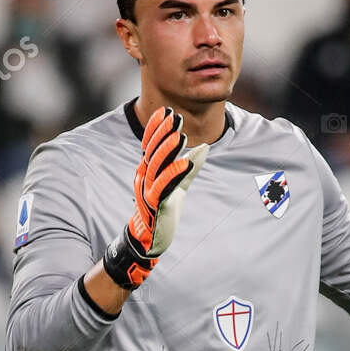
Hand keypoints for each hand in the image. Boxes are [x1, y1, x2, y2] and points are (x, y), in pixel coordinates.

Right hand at [103, 107, 208, 289]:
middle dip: (163, 133)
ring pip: (156, 166)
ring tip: (181, 135)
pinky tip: (185, 163)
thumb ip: (190, 165)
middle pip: (152, 151)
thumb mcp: (178, 184)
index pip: (149, 144)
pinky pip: (162, 187)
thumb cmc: (163, 209)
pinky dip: (174, 174)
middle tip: (175, 117)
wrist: (151, 239)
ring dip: (168, 150)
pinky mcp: (155, 205)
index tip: (166, 112)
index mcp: (147, 170)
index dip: (156, 128)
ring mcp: (147, 191)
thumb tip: (205, 147)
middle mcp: (143, 177)